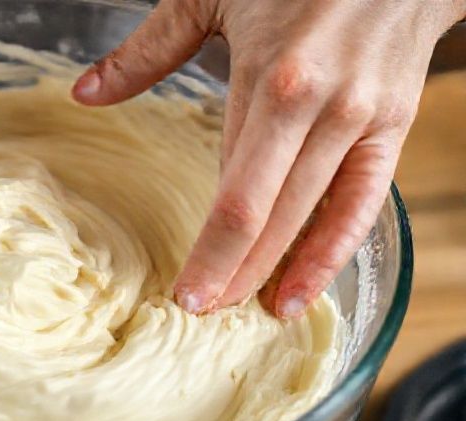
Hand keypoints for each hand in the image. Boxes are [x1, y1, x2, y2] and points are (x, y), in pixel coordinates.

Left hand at [73, 0, 465, 317]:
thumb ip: (146, 51)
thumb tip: (84, 94)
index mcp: (273, 79)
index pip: (234, 194)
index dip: (208, 251)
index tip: (182, 292)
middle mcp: (321, 110)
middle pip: (270, 218)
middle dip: (233, 273)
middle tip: (200, 312)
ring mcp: (361, 122)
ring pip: (312, 217)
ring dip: (275, 271)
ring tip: (245, 311)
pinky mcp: (392, 127)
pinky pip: (363, 203)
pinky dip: (333, 251)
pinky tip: (303, 290)